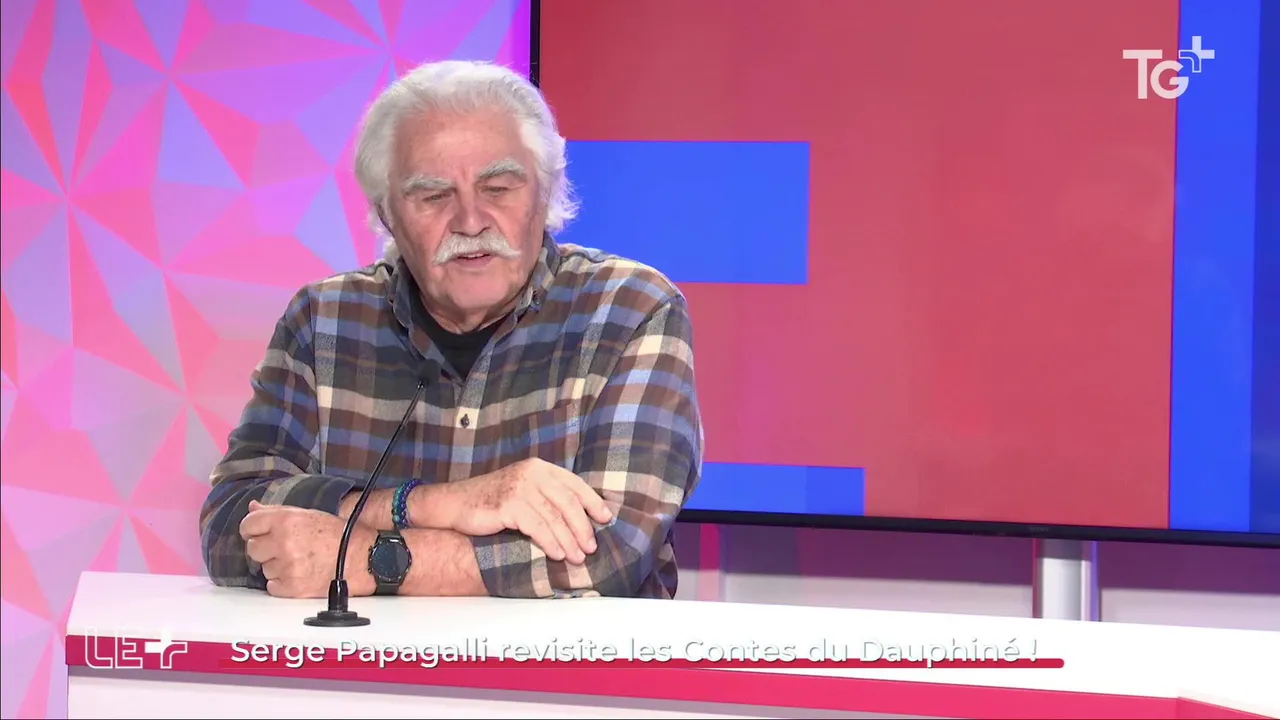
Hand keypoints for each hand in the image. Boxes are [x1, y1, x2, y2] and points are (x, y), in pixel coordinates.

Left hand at [239, 501, 372, 597]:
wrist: (361, 558)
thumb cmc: (337, 534)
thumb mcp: (307, 514)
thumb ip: (276, 511)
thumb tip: (253, 507)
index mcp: (286, 520)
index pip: (248, 524)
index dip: (252, 529)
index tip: (258, 533)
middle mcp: (283, 542)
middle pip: (252, 549)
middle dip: (265, 549)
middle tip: (284, 548)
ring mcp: (287, 566)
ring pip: (263, 569)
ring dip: (276, 566)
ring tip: (298, 561)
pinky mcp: (291, 587)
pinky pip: (272, 586)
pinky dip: (282, 583)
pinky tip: (298, 574)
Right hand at [446, 459, 612, 563]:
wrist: (455, 504)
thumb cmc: (493, 502)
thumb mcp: (524, 491)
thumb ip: (547, 497)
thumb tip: (580, 520)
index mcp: (540, 468)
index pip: (574, 484)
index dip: (593, 502)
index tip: (606, 519)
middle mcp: (532, 473)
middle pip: (568, 502)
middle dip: (583, 527)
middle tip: (591, 548)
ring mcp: (519, 487)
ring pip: (554, 517)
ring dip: (569, 540)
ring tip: (577, 557)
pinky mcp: (508, 504)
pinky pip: (537, 527)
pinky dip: (550, 543)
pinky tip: (556, 554)